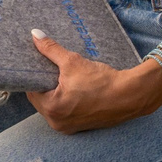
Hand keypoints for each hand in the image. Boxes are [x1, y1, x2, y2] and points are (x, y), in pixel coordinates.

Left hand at [24, 32, 161, 133]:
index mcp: (52, 109)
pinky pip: (65, 112)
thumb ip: (51, 49)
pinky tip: (73, 90)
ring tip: (62, 79)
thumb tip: (35, 34)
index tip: (38, 66)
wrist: (130, 95)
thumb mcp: (72, 61)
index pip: (31, 90)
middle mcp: (57, 122)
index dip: (34, 77)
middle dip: (44, 85)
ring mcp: (69, 127)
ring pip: (53, 106)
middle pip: (41, 100)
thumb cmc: (102, 81)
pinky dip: (66, 102)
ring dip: (55, 94)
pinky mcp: (80, 127)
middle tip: (51, 70)